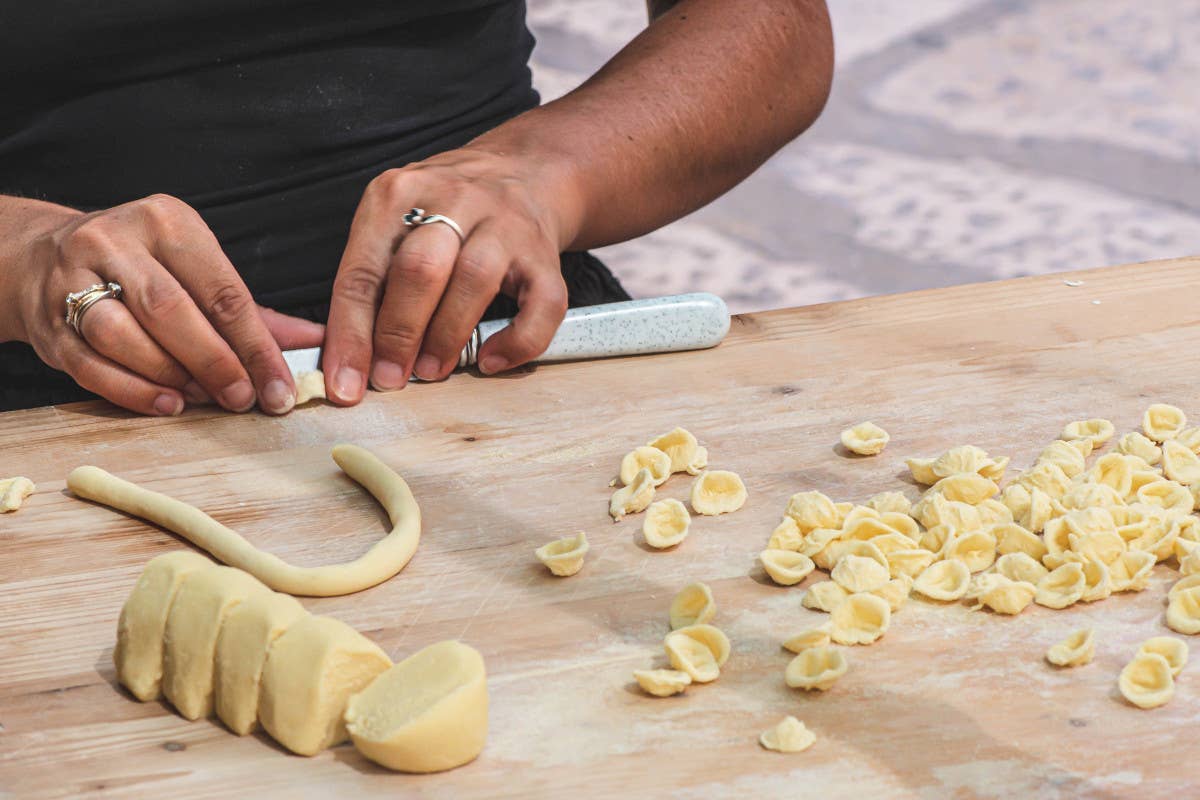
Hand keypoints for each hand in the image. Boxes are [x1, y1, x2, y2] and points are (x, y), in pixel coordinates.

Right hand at [12, 195, 323, 414]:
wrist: (44, 257)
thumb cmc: (142, 267)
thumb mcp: (197, 269)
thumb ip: (254, 311)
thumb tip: (315, 340)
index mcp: (166, 221)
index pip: (221, 289)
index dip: (255, 345)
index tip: (279, 386)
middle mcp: (115, 241)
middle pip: (171, 310)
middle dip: (215, 362)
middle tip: (243, 398)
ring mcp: (72, 280)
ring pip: (123, 335)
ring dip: (171, 375)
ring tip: (203, 398)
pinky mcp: (48, 322)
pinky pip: (91, 365)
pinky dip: (133, 391)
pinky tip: (167, 403)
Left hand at [322, 144, 575, 403]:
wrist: (523, 172)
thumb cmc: (446, 211)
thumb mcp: (395, 220)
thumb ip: (373, 278)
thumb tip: (351, 358)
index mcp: (398, 194)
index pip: (362, 272)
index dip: (351, 335)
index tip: (345, 385)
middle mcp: (453, 200)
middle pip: (419, 270)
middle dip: (398, 335)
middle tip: (389, 378)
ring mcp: (504, 224)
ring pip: (474, 280)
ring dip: (446, 337)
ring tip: (430, 372)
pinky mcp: (544, 254)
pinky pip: (540, 304)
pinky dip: (516, 341)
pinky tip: (490, 360)